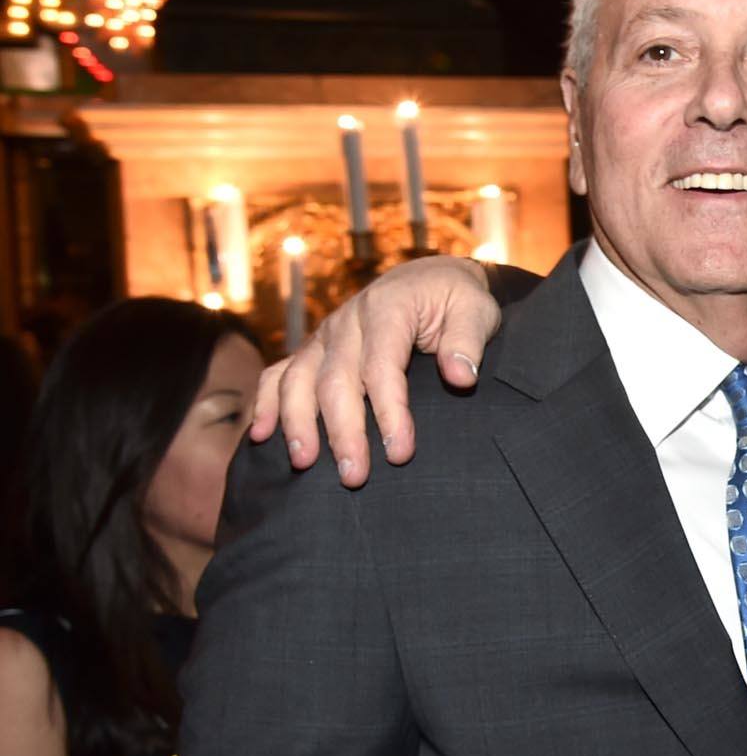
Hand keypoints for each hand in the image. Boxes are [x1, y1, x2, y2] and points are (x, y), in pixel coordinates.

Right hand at [248, 256, 499, 487]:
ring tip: (304, 462)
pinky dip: (266, 402)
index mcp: (387, 309)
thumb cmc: (456, 300)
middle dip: (342, 432)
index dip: (389, 413)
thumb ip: (467, 340)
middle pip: (335, 381)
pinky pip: (279, 373)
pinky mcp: (315, 349)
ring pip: (298, 379)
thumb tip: (461, 377)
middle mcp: (348, 321)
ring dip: (298, 423)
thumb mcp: (476, 310)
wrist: (430, 279)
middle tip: (354, 476)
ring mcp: (325, 336)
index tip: (400, 453)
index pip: (381, 367)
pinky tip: (260, 435)